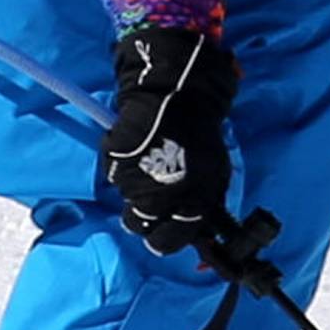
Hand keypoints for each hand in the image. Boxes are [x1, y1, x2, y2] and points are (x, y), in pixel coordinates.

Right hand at [101, 25, 239, 254]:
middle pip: (140, 224)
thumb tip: (197, 227)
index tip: (165, 229)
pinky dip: (123, 166)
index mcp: (191, 202)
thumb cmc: (200, 129)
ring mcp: (134, 180)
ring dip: (135, 187)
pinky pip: (114, 175)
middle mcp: (160, 197)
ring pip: (126, 199)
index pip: (169, 241)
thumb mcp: (215, 171)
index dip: (166, 237)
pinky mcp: (115, 161)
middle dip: (145, 213)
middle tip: (152, 195)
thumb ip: (203, 202)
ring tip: (149, 162)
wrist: (176, 88)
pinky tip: (139, 149)